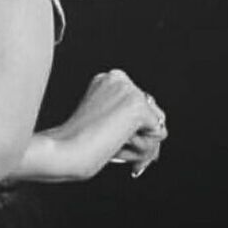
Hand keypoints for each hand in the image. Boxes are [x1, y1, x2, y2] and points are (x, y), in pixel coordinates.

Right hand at [31, 69, 166, 180]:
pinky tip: (117, 144)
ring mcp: (128, 90)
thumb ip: (127, 119)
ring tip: (112, 146)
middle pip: (151, 112)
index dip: (132, 128)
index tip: (115, 141)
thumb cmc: (77, 143)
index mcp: (105, 79)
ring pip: (155, 124)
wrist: (66, 149)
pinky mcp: (137, 106)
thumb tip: (161, 131)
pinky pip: (158, 133)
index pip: (138, 104)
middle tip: (118, 150)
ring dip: (141, 143)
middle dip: (142, 136)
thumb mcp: (105, 124)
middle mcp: (118, 78)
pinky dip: (143, 147)